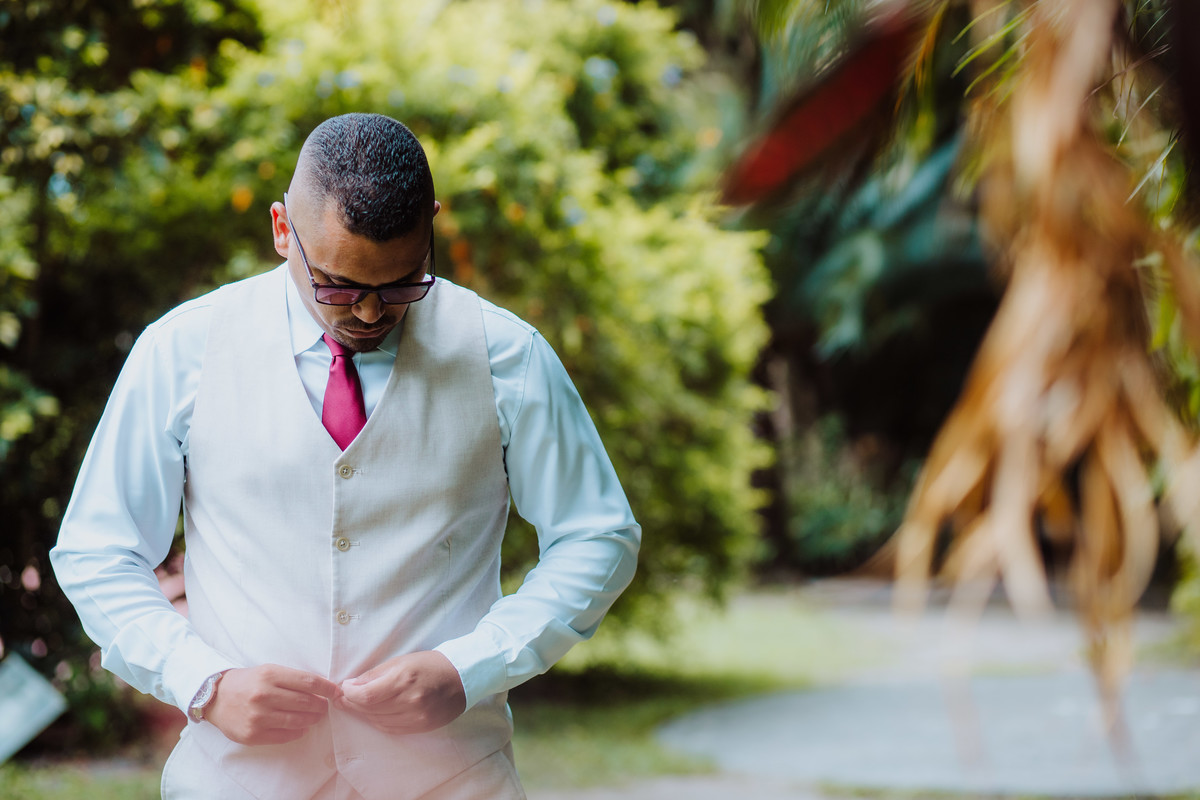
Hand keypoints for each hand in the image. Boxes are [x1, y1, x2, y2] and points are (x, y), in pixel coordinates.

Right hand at [204, 664, 340, 745]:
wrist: (216, 697)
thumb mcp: (269, 671)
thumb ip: (293, 679)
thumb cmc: (248, 682)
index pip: (309, 682)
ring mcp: (258, 716)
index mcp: (270, 675)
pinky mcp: (252, 734)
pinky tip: (301, 727)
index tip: (336, 691)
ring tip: (315, 717)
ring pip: (297, 720)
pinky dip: (298, 732)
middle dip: (321, 705)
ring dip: (312, 719)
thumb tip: (322, 688)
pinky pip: (284, 735)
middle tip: (325, 706)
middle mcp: (264, 695)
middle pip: (306, 702)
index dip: (327, 688)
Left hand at [337, 650, 465, 733]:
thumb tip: (351, 686)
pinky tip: (374, 713)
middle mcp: (410, 701)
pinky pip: (391, 728)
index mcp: (404, 679)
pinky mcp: (421, 727)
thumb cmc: (431, 664)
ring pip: (378, 721)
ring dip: (364, 714)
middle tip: (343, 698)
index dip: (349, 694)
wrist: (462, 677)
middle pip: (370, 709)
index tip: (343, 689)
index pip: (366, 695)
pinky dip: (378, 721)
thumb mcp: (402, 661)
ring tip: (357, 705)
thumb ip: (375, 674)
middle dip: (352, 703)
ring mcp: (417, 717)